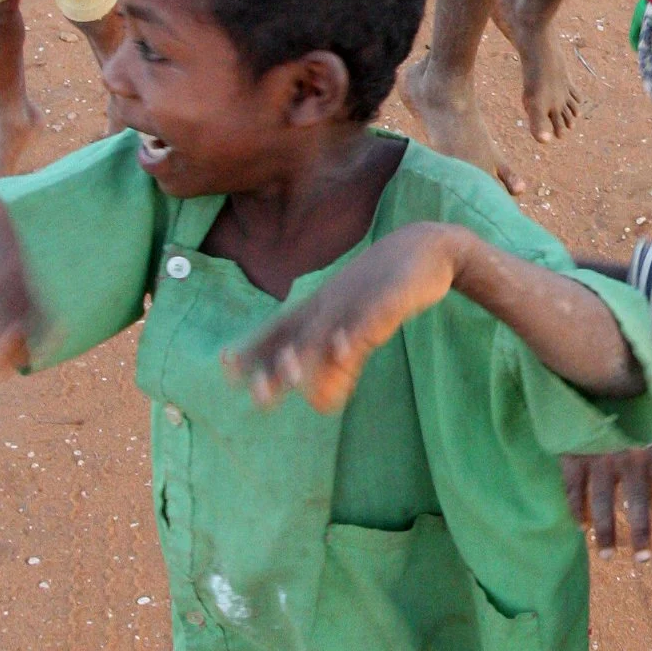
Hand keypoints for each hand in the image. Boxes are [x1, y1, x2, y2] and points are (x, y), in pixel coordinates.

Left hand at [224, 225, 463, 410]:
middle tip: (258, 394)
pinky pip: (370, 318)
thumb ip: (339, 363)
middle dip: (276, 366)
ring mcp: (358, 301)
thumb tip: (321, 404)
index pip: (278, 332)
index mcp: (319, 309)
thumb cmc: (383, 287)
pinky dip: (355, 333)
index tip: (226, 366)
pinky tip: (345, 349)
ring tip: (292, 376)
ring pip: (328, 330)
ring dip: (308, 353)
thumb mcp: (354, 324)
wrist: (426, 245)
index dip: (253, 350)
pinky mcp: (390, 298)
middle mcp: (330, 306)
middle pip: (297, 337)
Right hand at [561, 381, 651, 554]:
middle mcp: (629, 461)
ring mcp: (598, 460)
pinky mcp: (573, 454)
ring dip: (605, 531)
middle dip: (639, 535)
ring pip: (602, 503)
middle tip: (641, 559)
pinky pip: (573, 488)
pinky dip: (576, 507)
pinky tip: (579, 524)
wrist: (601, 362)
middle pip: (635, 505)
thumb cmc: (644, 380)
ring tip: (606, 555)